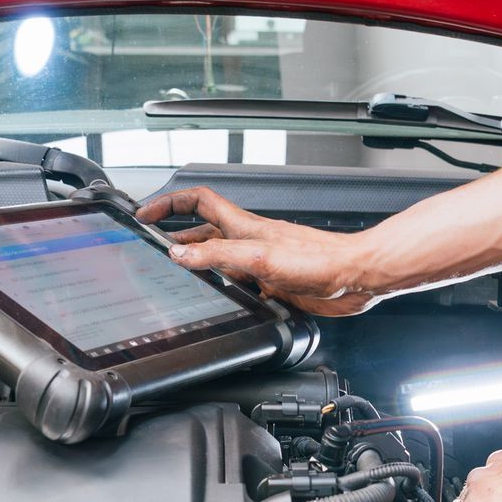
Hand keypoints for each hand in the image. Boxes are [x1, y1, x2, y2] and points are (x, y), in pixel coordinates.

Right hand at [134, 187, 379, 315]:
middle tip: (151, 245)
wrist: (355, 276)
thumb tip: (179, 254)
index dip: (169, 204)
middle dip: (175, 235)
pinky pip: (239, 283)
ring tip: (175, 272)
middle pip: (203, 231)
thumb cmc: (319, 260)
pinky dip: (223, 288)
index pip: (197, 202)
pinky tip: (220, 299)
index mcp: (244, 226)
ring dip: (197, 262)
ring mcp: (260, 262)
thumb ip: (217, 256)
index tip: (146, 214)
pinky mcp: (273, 283)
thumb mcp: (259, 257)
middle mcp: (249, 240)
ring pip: (219, 258)